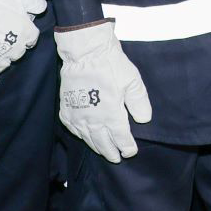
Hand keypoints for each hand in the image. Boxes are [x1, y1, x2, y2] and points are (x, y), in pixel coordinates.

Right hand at [0, 0, 48, 83]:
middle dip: (12, 46)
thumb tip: (43, 8)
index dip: (24, 34)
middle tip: (0, 36)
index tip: (15, 30)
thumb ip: (34, 2)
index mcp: (26, 34)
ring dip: (0, 58)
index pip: (31, 40)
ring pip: (5, 65)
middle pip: (18, 53)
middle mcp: (15, 50)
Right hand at [55, 22, 150, 161]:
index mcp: (111, 115)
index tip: (131, 152)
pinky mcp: (66, 109)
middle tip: (117, 158)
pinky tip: (85, 136)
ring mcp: (77, 116)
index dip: (127, 147)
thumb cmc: (111, 64)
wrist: (85, 52)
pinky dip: (80, 135)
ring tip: (103, 151)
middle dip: (111, 152)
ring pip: (87, 138)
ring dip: (96, 146)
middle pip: (103, 143)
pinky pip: (73, 129)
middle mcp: (93, 120)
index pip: (121, 138)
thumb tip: (144, 120)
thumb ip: (139, 102)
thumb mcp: (132, 81)